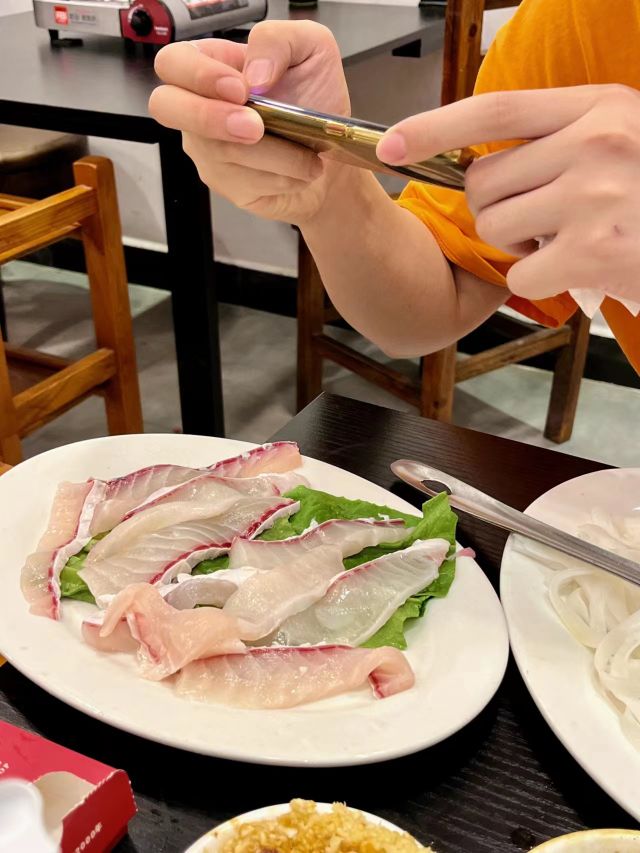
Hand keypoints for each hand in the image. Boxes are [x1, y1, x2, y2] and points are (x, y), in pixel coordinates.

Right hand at [149, 21, 349, 223]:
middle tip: (255, 128)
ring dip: (275, 155)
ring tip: (306, 154)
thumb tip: (254, 73)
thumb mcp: (310, 48)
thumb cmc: (316, 99)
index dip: (198, 75)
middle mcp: (199, 106)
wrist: (334, 154)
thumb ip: (278, 40)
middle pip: (166, 107)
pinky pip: (244, 183)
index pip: (173, 63)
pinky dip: (281, 177)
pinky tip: (297, 171)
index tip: (240, 89)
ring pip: (220, 152)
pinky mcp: (226, 183)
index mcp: (212, 65)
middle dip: (210, 118)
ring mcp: (207, 148)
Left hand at [377, 85, 639, 303]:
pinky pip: (521, 273)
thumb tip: (482, 161)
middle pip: (484, 181)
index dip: (435, 127)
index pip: (496, 109)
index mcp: (600, 107)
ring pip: (496, 227)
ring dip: (518, 244)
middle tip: (540, 218)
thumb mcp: (621, 141)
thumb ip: (560, 139)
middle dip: (496, 208)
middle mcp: (596, 142)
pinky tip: (579, 270)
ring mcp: (593, 197)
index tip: (392, 144)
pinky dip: (540, 280)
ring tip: (567, 239)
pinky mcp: (592, 251)